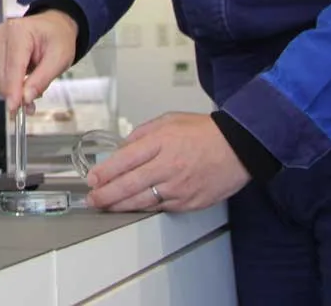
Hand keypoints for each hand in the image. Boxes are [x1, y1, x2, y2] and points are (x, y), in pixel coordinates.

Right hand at [0, 11, 77, 112]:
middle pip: (1, 74)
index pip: (12, 66)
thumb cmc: (58, 39)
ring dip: (10, 91)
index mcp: (19, 31)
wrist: (53, 25)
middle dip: (14, 93)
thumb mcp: (59, 59)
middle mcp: (1, 34)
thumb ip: (42, 79)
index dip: (12, 90)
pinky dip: (7, 85)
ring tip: (30, 91)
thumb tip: (25, 98)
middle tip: (31, 105)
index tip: (14, 109)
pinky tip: (21, 83)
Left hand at [84, 113, 250, 212]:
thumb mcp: (168, 121)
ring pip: (142, 201)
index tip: (92, 179)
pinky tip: (133, 208)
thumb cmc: (204, 132)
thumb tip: (122, 149)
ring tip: (106, 206)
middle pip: (128, 184)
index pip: (124, 160)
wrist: (238, 148)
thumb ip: (142, 134)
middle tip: (92, 199)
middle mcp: (168, 166)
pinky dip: (144, 208)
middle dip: (105, 194)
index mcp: (161, 142)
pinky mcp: (188, 202)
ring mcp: (178, 187)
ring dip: (120, 205)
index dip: (104, 172)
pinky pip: (160, 208)